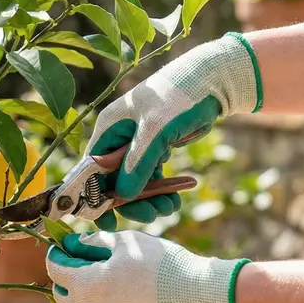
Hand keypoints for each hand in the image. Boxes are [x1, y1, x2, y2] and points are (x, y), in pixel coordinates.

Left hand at [45, 231, 255, 302]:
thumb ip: (93, 243)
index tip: (65, 248)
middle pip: (62, 294)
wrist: (197, 302)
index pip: (55, 269)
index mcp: (84, 285)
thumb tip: (72, 245)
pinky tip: (116, 302)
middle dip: (67, 277)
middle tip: (83, 263)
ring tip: (102, 282)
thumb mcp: (126, 243)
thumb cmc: (161, 266)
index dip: (58, 255)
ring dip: (82, 297)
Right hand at [89, 32, 261, 229]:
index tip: (106, 221)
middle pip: (113, 180)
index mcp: (108, 129)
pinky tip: (175, 199)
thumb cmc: (178, 98)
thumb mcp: (156, 131)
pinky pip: (151, 176)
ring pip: (134, 181)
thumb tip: (121, 196)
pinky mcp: (155, 148)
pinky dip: (161, 189)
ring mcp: (136, 144)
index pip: (91, 169)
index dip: (94, 196)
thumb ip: (137, 164)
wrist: (212, 81)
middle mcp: (118, 138)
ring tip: (169, 209)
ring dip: (148, 199)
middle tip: (149, 217)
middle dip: (129, 201)